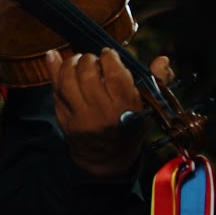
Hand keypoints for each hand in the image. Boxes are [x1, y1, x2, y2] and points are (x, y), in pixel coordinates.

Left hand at [46, 48, 175, 177]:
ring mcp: (80, 116)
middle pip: (88, 74)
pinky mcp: (64, 118)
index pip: (115, 74)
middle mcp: (101, 112)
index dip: (109, 58)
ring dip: (70, 63)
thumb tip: (162, 59)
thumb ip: (156, 81)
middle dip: (88, 59)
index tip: (108, 55)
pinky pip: (55, 89)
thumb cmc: (129, 129)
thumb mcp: (146, 109)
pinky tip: (53, 56)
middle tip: (92, 59)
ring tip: (77, 60)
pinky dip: (53, 69)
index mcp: (125, 109)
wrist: (106, 160)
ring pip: (68, 80)